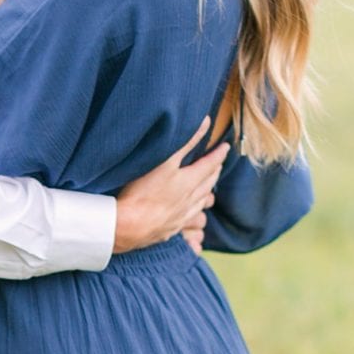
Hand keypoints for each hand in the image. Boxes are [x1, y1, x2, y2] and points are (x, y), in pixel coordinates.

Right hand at [112, 119, 228, 253]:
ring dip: (206, 196)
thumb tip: (205, 122)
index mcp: (188, 182)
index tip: (226, 148)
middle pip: (206, 185)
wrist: (127, 227)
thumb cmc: (143, 192)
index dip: (218, 155)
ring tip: (208, 192)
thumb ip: (186, 141)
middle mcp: (188, 201)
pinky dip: (194, 216)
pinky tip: (190, 217)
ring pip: (200, 206)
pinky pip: (189, 223)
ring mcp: (179, 218)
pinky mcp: (168, 231)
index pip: (209, 165)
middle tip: (218, 166)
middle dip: (214, 173)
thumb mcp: (164, 160)